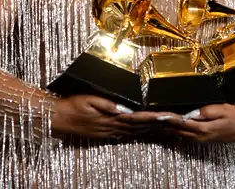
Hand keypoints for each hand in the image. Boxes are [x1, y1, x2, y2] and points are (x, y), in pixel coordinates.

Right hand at [50, 95, 166, 139]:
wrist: (60, 118)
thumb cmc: (74, 105)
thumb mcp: (89, 99)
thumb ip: (107, 103)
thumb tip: (123, 107)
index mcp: (112, 117)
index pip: (137, 117)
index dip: (153, 117)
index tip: (167, 115)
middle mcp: (114, 126)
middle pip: (140, 126)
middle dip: (158, 125)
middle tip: (174, 122)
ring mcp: (110, 132)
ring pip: (136, 132)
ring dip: (151, 129)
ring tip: (166, 127)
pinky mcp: (106, 133)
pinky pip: (127, 135)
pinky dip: (139, 133)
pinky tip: (146, 132)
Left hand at [160, 104, 234, 143]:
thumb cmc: (234, 115)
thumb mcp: (221, 109)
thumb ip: (205, 111)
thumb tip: (191, 113)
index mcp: (203, 129)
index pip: (182, 122)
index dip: (169, 118)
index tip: (158, 115)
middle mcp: (199, 136)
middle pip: (177, 130)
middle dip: (164, 124)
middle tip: (152, 118)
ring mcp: (200, 139)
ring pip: (179, 134)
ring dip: (167, 128)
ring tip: (155, 122)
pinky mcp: (201, 139)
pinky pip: (184, 135)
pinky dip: (175, 131)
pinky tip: (168, 127)